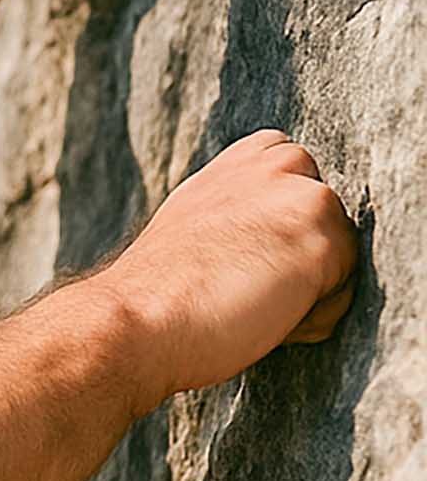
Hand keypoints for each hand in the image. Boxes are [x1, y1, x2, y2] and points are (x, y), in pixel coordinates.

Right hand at [101, 129, 357, 410]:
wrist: (137, 316)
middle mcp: (279, 165)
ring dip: (307, 293)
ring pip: (341, 260)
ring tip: (247, 302)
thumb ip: (241, 209)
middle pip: (330, 218)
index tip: (245, 252)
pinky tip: (261, 317)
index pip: (299, 172)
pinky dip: (310, 320)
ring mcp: (306, 200)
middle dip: (303, 253)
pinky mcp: (324, 242)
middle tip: (243, 281)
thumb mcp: (195, 222)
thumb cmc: (159, 290)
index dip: (282, 219)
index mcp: (244, 159)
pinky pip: (342, 296)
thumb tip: (278, 237)